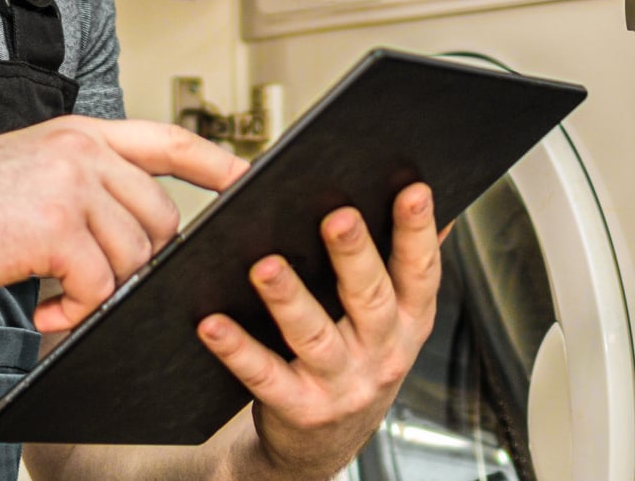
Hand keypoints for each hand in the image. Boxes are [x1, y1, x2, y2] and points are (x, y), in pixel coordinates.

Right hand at [0, 116, 247, 331]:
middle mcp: (81, 150)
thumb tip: (128, 224)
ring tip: (57, 297)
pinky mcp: (55, 227)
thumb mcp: (25, 166)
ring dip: (99, 291)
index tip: (245, 180)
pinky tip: (44, 308)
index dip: (213, 162)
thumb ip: (80, 180)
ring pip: (132, 255)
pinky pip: (99, 285)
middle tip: (93, 282)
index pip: (167, 139)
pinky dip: (75, 310)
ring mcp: (70, 184)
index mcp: (78, 133)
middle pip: (159, 216)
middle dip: (138, 260)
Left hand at [195, 184, 444, 479]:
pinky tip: (212, 324)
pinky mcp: (299, 408)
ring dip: (290, 299)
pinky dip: (237, 350)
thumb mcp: (395, 320)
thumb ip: (405, 265)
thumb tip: (422, 193)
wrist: (326, 445)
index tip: (414, 189)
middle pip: (370, 298)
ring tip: (266, 266)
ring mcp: (341, 384)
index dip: (419, 231)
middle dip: (355, 255)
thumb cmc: (357, 362)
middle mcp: (382, 353)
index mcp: (408, 321)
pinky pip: (264, 376)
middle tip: (338, 216)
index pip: (421, 271)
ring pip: (314, 337)